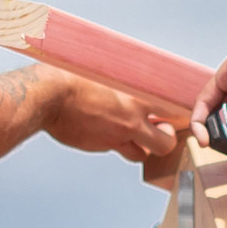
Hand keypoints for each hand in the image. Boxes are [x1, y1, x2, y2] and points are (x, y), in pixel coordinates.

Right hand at [42, 71, 179, 161]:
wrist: (49, 95)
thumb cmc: (75, 77)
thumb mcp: (109, 73)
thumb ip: (127, 82)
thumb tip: (137, 82)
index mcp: (138, 96)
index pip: (173, 109)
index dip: (177, 113)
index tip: (174, 111)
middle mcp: (132, 119)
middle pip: (166, 142)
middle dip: (165, 139)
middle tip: (159, 129)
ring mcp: (117, 135)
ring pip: (142, 154)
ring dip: (141, 147)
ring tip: (134, 133)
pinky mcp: (101, 145)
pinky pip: (118, 150)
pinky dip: (117, 144)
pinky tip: (107, 130)